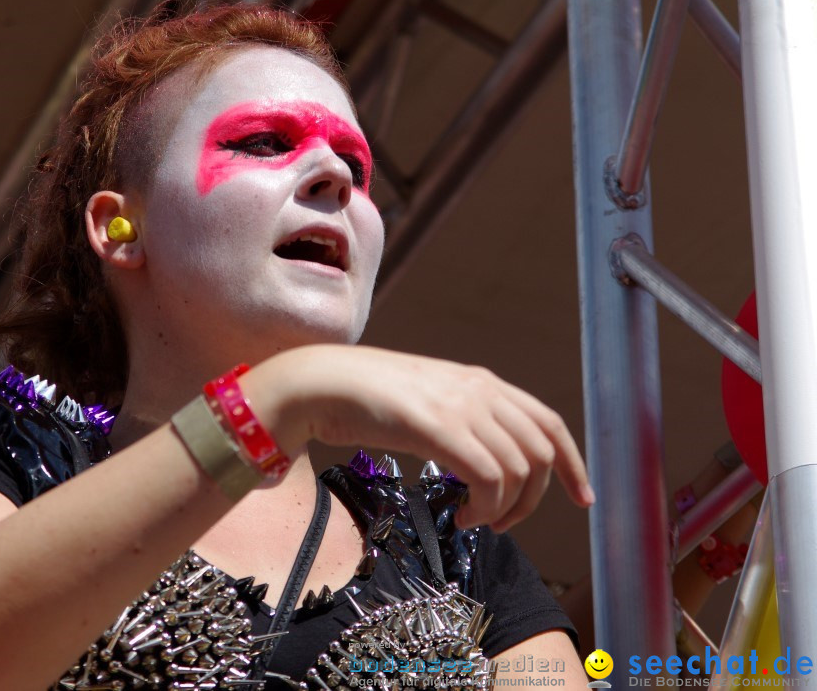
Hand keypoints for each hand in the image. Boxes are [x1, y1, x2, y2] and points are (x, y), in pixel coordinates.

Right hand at [244, 344, 593, 532]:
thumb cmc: (363, 399)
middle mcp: (479, 389)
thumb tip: (484, 463)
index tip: (583, 497)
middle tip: (501, 522)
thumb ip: (460, 421)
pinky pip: (488, 477)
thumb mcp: (426, 403)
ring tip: (472, 519)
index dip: (572, 463)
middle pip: (540, 452)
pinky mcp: (438, 427)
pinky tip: (461, 515)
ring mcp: (460, 406)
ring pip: (518, 469)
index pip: (548, 422)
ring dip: (504, 508)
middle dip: (532, 498)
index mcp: (480, 381)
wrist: (320, 384)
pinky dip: (485, 506)